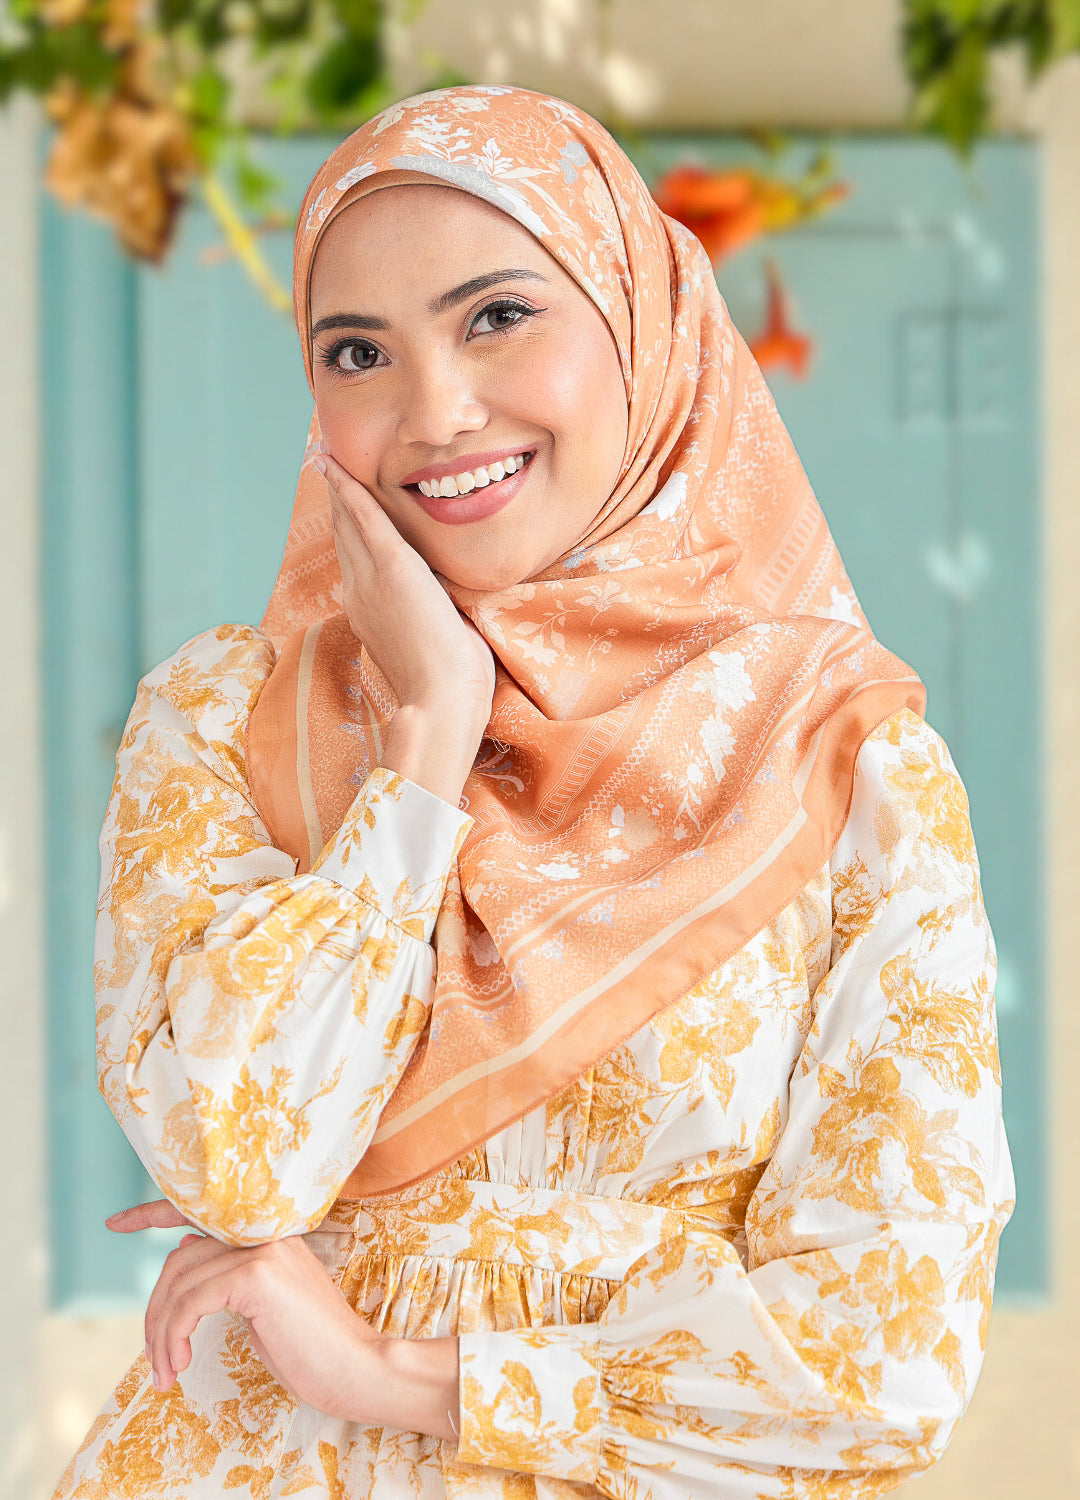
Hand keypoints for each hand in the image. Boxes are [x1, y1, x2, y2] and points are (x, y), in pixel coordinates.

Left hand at [108, 1199, 459, 1438]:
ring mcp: (261, 1249)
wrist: (357, 1367)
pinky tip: (180, 1363)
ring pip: (178, 1282)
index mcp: (268, 1232)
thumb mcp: (262, 1305)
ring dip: (160, 1334)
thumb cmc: (312, 1347)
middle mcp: (264, 1231)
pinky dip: (173, 1336)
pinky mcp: (256, 1275)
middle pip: (178, 1259)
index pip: (200, 1210)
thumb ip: (228, 1274)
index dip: (152, 1212)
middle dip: (154, 1313)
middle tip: (157, 1361)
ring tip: (167, 1372)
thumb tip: (184, 1253)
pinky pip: (190, 1302)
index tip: (116, 1223)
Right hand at [317, 453, 495, 722]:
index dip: (347, 528)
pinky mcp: (392, 568)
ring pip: (348, 522)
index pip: (355, 560)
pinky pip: (364, 518)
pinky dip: (349, 489)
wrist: (440, 703)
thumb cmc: (449, 686)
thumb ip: (428, 621)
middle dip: (336, 499)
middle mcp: (359, 593)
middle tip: (325, 461)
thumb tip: (440, 608)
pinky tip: (339, 465)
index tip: (342, 501)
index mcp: (368, 612)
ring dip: (338, 486)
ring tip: (327, 454)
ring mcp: (370, 581)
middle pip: (343, 535)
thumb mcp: (433, 645)